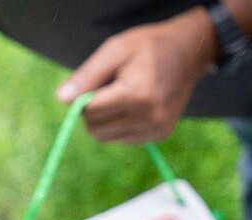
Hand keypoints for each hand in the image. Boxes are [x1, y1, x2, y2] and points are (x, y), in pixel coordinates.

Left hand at [56, 8, 217, 143]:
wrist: (190, 51)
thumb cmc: (148, 47)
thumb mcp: (115, 50)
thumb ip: (86, 76)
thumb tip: (61, 99)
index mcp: (137, 94)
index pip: (90, 112)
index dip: (82, 99)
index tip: (91, 83)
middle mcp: (149, 116)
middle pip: (96, 130)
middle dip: (91, 113)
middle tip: (104, 90)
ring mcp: (156, 128)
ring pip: (107, 138)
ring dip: (104, 121)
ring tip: (120, 96)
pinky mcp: (160, 134)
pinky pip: (123, 140)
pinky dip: (119, 126)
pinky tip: (132, 106)